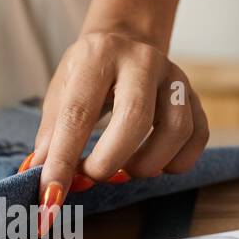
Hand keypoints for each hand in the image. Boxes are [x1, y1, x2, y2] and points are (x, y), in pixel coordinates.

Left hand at [25, 31, 208, 234]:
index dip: (62, 161)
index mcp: (97, 56)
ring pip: (175, 130)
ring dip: (147, 165)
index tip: (50, 198)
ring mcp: (174, 76)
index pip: (78, 115)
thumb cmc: (88, 74)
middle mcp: (141, 61)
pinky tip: (156, 162)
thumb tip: (40, 178)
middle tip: (93, 175)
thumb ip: (51, 136)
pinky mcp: (194, 95)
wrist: (127, 40)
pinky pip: (198, 136)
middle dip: (109, 162)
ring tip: (125, 169)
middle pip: (134, 120)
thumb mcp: (60, 93)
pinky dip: (177, 162)